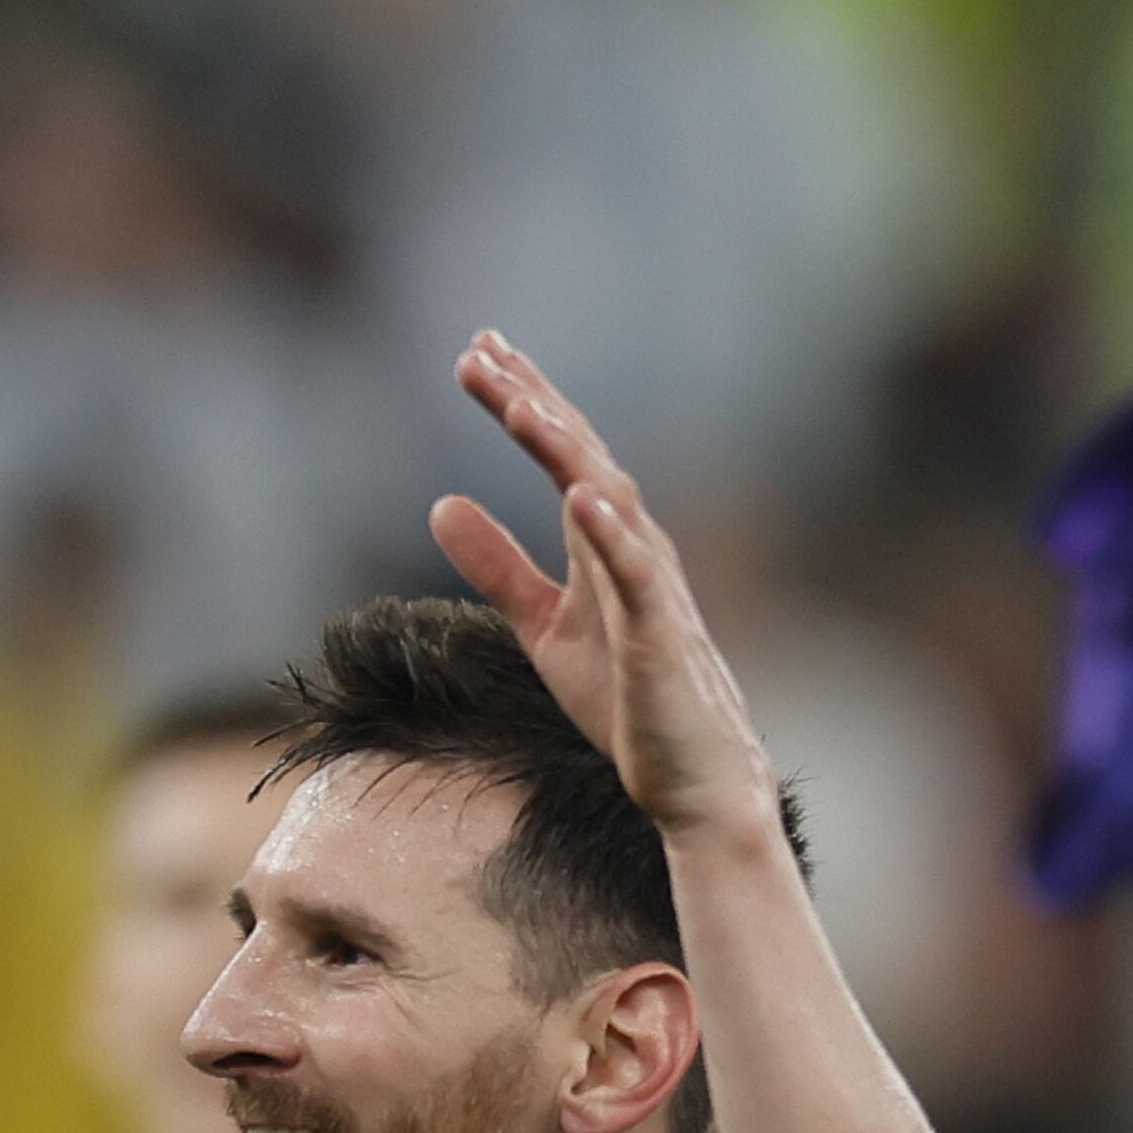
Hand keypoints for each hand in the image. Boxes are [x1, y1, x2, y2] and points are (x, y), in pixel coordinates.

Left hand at [432, 330, 784, 855]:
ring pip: (611, 503)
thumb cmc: (630, 703)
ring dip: (568, 454)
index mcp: (602, 545)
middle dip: (533, 404)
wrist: (693, 781)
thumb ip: (498, 566)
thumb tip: (438, 502)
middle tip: (480, 351)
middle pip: (581, 459)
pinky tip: (579, 498)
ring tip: (522, 409)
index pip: (560, 457)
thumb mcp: (545, 627)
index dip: (521, 401)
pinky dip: (611, 534)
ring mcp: (651, 591)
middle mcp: (633, 551)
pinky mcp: (660, 639)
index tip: (476, 352)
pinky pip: (637, 577)